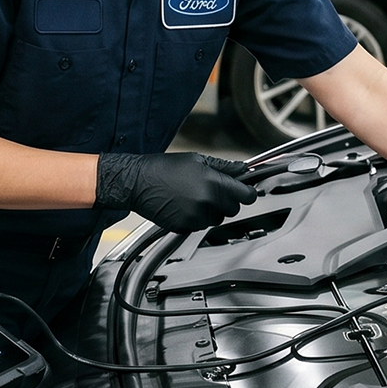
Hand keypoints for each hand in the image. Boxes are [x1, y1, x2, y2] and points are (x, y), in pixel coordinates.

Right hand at [95, 152, 256, 231]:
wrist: (138, 182)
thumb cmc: (164, 168)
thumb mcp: (197, 160)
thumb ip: (224, 167)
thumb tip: (244, 169)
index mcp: (213, 183)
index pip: (246, 196)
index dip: (247, 192)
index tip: (246, 191)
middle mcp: (207, 202)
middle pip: (234, 209)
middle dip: (227, 200)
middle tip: (213, 189)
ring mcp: (196, 217)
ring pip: (218, 218)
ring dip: (212, 210)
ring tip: (195, 196)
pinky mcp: (185, 227)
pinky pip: (201, 225)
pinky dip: (198, 218)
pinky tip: (185, 205)